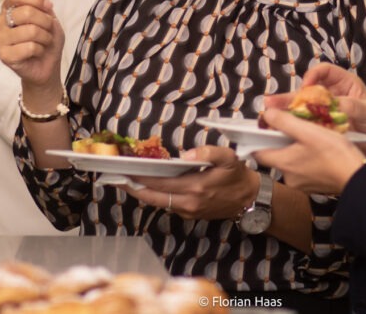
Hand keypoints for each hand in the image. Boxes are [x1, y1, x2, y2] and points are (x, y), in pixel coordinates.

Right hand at [0, 0, 64, 91]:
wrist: (48, 65)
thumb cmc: (47, 39)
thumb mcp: (47, 15)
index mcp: (9, 8)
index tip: (48, 7)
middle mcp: (0, 21)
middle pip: (26, 12)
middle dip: (46, 22)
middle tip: (48, 30)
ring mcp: (0, 39)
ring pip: (30, 31)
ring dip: (45, 37)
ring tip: (43, 42)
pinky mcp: (4, 55)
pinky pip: (29, 47)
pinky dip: (40, 50)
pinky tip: (36, 53)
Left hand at [122, 145, 258, 221]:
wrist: (249, 200)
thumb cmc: (237, 176)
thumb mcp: (228, 157)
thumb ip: (208, 152)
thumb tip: (185, 155)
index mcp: (196, 187)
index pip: (160, 183)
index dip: (140, 177)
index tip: (125, 169)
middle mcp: (188, 203)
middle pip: (152, 197)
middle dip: (133, 187)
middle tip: (115, 178)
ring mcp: (188, 211)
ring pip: (157, 202)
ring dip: (142, 192)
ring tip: (126, 180)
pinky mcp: (190, 214)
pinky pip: (166, 204)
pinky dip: (154, 195)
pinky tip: (147, 185)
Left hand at [253, 110, 365, 195]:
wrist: (358, 177)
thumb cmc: (334, 153)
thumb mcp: (308, 131)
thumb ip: (285, 121)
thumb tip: (266, 115)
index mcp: (283, 163)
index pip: (257, 152)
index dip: (257, 140)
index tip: (262, 128)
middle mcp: (288, 178)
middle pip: (275, 156)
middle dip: (280, 142)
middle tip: (292, 127)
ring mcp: (301, 184)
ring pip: (290, 162)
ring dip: (294, 150)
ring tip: (308, 137)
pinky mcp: (313, 186)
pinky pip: (303, 169)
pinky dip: (306, 159)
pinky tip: (318, 150)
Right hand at [264, 63, 365, 159]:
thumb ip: (353, 107)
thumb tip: (337, 105)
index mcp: (344, 83)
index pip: (323, 71)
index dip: (313, 75)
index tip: (307, 85)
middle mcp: (331, 95)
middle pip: (307, 91)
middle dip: (290, 96)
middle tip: (272, 101)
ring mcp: (326, 112)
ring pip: (303, 108)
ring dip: (287, 112)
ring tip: (269, 115)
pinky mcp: (323, 127)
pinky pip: (307, 125)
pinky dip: (296, 127)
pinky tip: (283, 129)